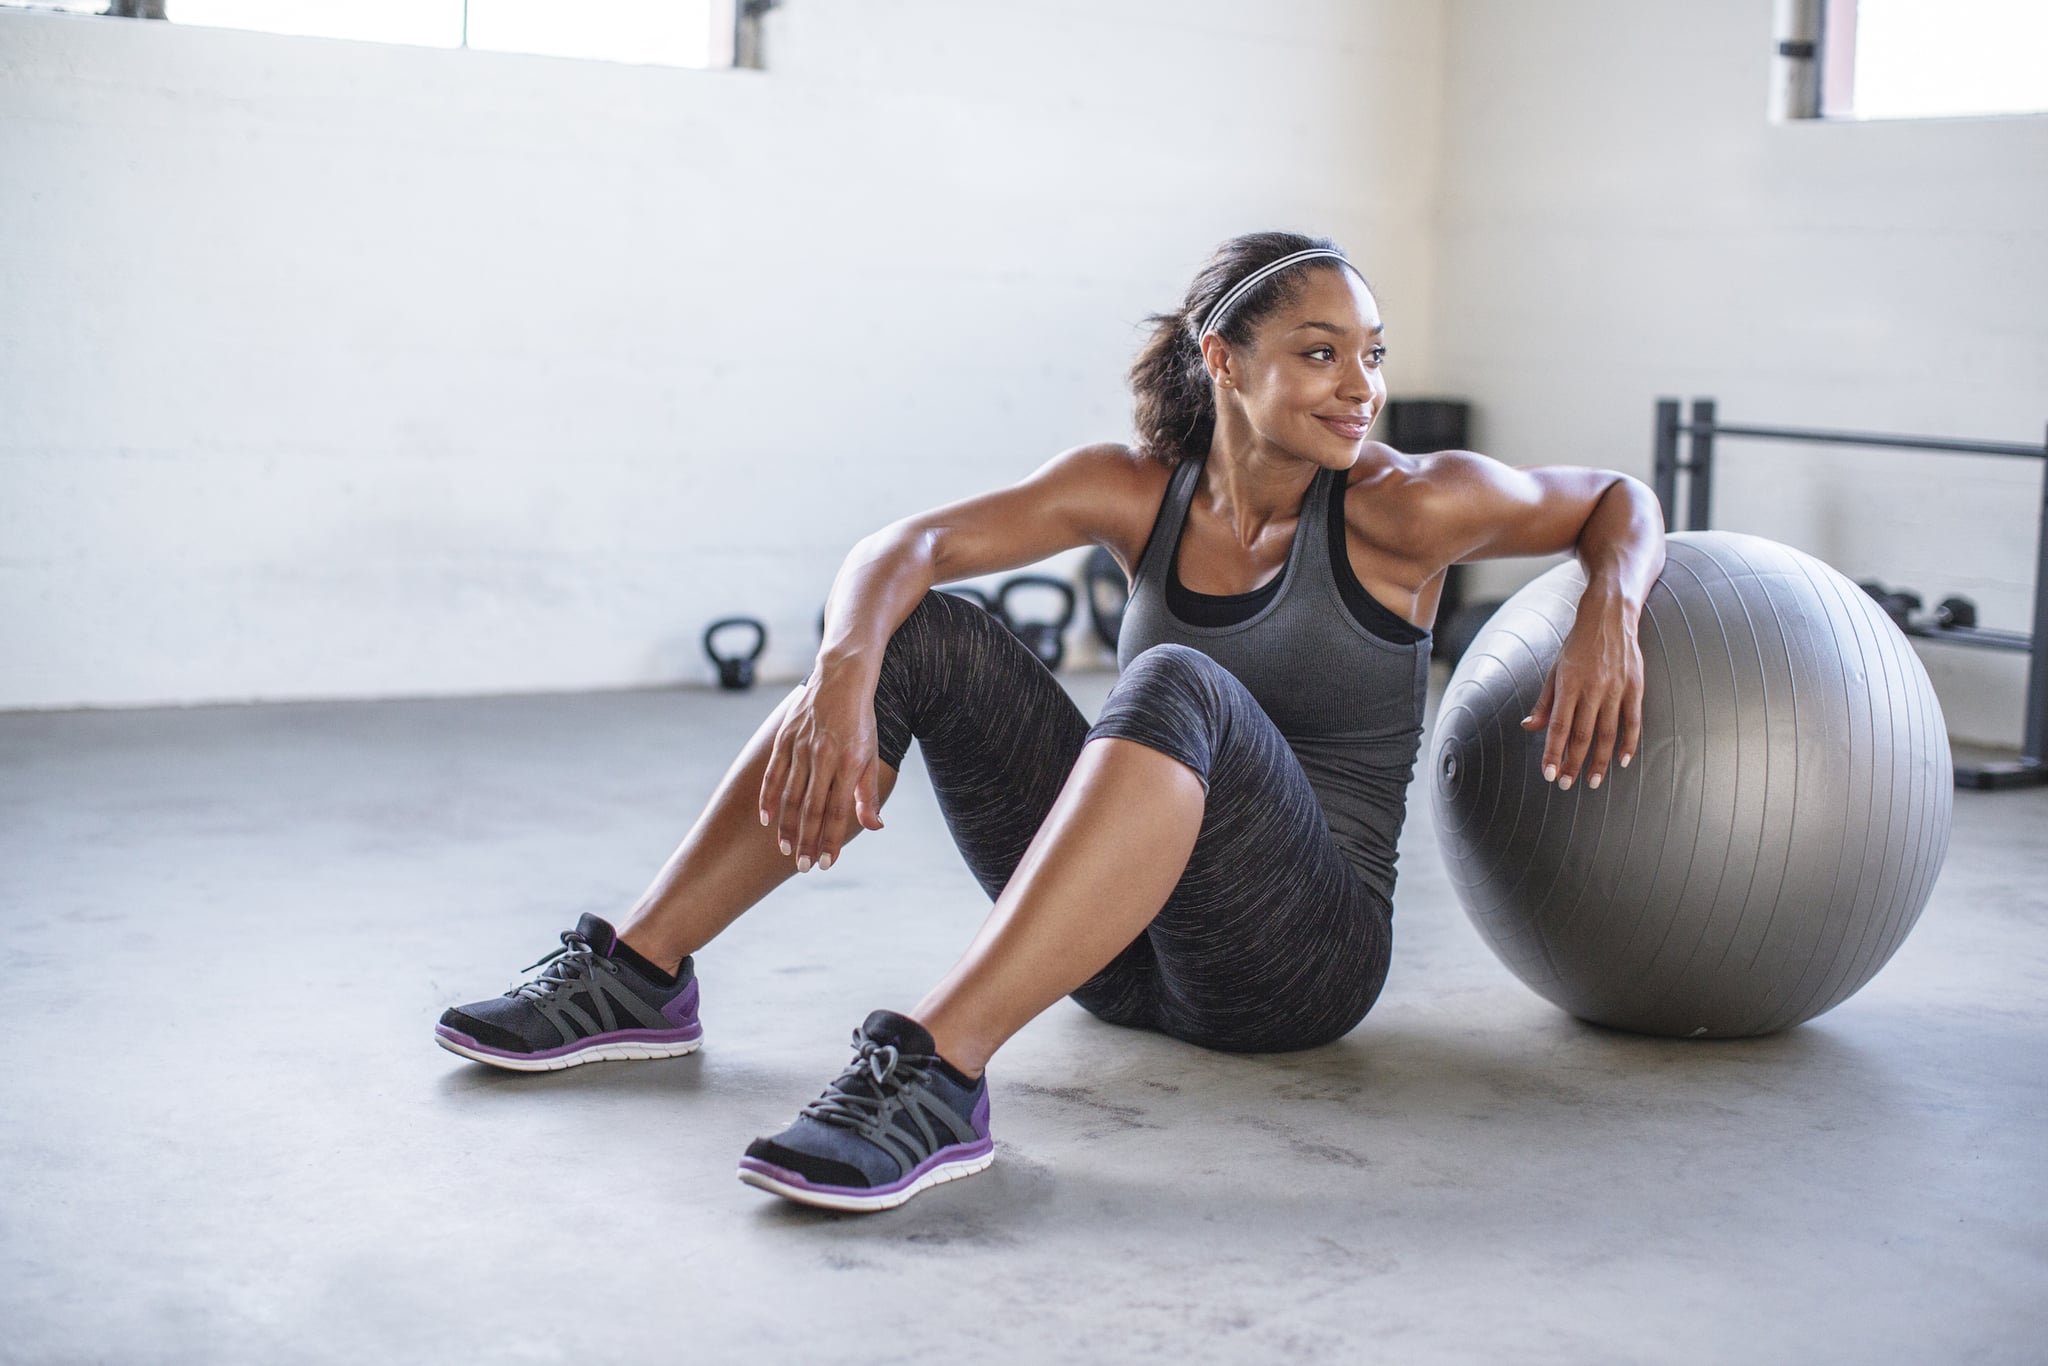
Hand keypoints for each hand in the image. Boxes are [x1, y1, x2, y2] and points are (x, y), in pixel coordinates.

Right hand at [757, 667, 885, 872]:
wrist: (841, 676)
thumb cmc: (861, 720)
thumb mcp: (871, 754)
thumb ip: (868, 793)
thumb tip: (875, 827)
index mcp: (849, 762)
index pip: (837, 811)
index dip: (831, 839)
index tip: (826, 863)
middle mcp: (823, 757)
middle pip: (812, 808)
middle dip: (808, 841)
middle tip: (804, 867)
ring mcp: (801, 748)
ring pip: (791, 795)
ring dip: (788, 827)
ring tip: (786, 851)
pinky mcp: (785, 739)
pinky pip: (773, 774)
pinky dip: (769, 799)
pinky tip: (767, 820)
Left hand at [1519, 588, 1643, 791]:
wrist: (1609, 616)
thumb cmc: (1577, 645)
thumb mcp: (1555, 669)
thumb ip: (1544, 702)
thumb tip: (1529, 728)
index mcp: (1568, 683)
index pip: (1558, 726)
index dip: (1553, 752)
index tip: (1549, 774)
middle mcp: (1592, 688)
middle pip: (1582, 734)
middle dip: (1573, 762)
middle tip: (1567, 785)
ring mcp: (1616, 688)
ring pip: (1607, 733)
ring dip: (1600, 761)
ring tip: (1592, 781)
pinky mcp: (1635, 687)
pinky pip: (1633, 721)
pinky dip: (1629, 743)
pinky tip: (1623, 761)